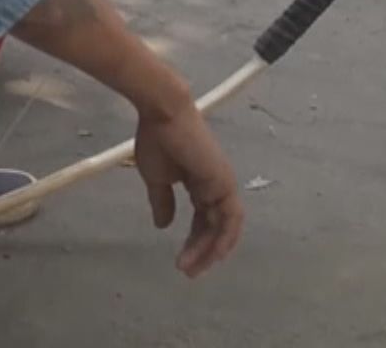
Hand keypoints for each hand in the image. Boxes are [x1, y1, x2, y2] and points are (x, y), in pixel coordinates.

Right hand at [132, 102, 245, 276]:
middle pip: (215, 226)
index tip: (181, 261)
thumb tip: (163, 224)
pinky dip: (223, 238)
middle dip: (202, 251)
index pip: (203, 219)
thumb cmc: (158, 140)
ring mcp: (223, 184)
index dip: (194, 241)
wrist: (163, 114)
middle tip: (188, 272)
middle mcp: (216, 186)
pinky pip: (229, 218)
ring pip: (224, 226)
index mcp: (200, 183)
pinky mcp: (224, 182)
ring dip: (211, 249)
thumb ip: (163, 201)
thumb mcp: (156, 178)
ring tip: (194, 268)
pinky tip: (211, 254)